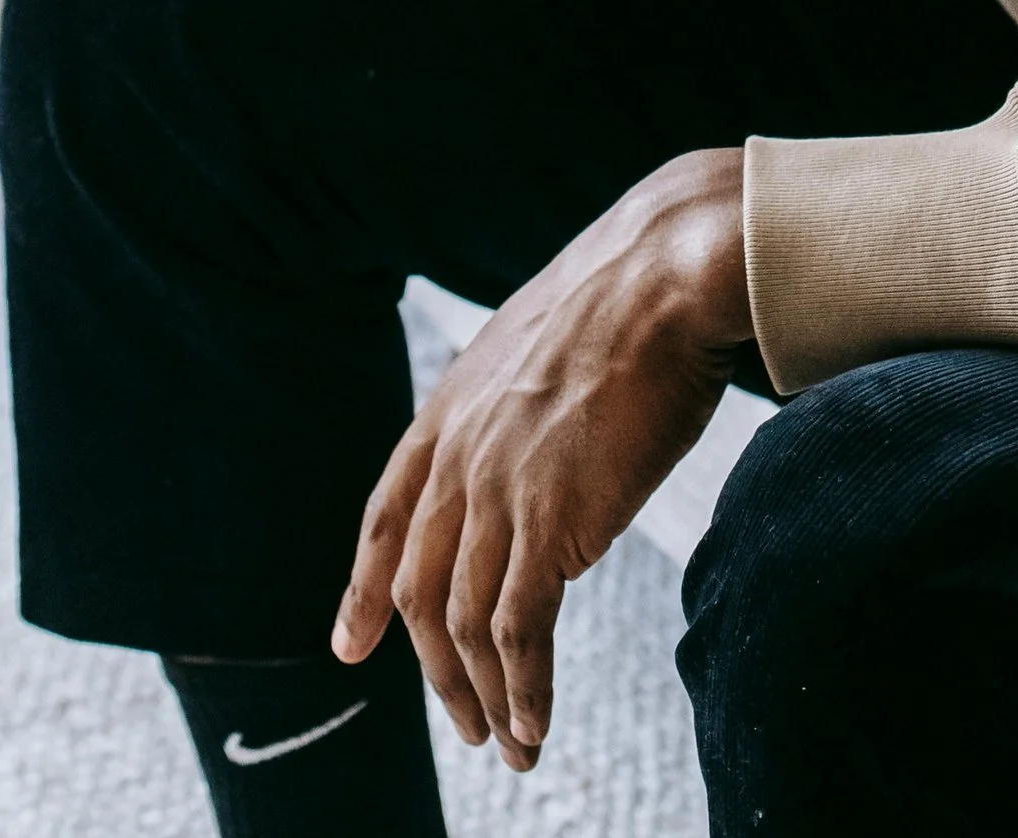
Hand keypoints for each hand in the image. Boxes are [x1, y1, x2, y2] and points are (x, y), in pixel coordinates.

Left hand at [333, 149, 751, 769]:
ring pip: (465, 621)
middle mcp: (459, 455)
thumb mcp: (534, 343)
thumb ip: (514, 406)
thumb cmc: (624, 302)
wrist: (665, 275)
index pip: (385, 516)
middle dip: (437, 670)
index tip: (352, 644)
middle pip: (420, 588)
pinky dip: (524, 685)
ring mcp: (500, 488)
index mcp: (448, 408)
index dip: (364, 588)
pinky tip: (535, 723)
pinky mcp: (552, 519)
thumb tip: (537, 451)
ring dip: (484, 694)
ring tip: (510, 741)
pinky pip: (521, 628)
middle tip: (464, 721)